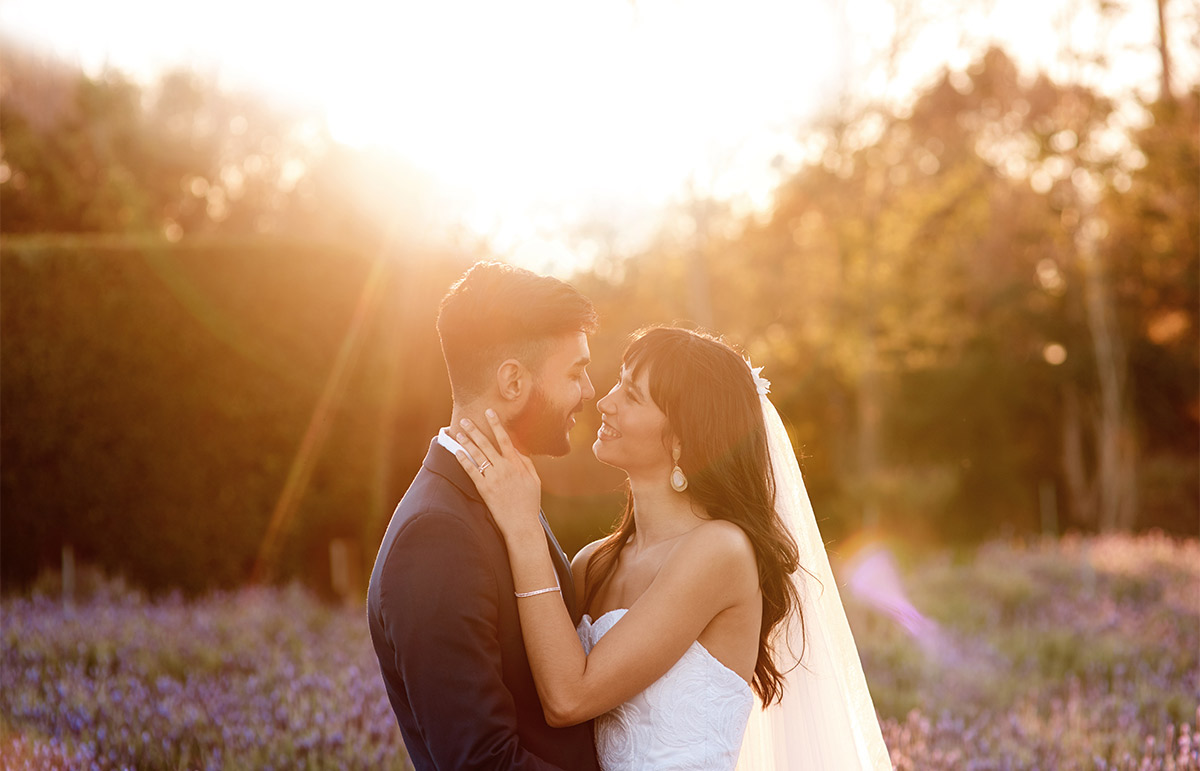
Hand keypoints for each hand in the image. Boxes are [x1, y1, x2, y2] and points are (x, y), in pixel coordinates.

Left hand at [452, 410, 543, 541]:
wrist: (521, 524)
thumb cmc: (529, 504)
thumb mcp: (534, 481)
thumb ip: (527, 463)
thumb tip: (518, 449)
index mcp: (517, 465)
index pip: (505, 439)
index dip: (496, 424)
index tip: (490, 412)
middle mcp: (504, 468)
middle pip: (487, 444)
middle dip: (475, 431)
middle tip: (465, 420)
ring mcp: (493, 478)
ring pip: (478, 455)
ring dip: (467, 442)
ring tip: (458, 432)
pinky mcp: (484, 489)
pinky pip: (472, 471)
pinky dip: (464, 460)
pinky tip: (457, 452)